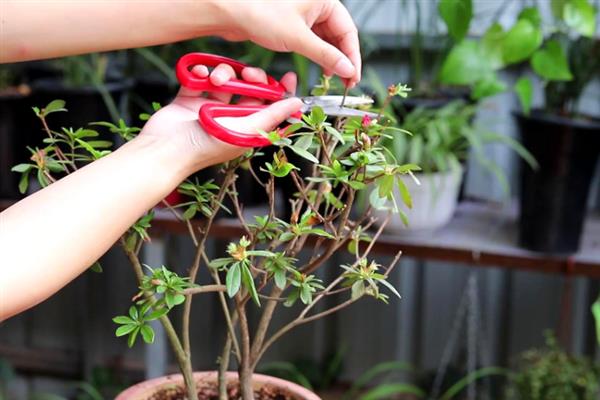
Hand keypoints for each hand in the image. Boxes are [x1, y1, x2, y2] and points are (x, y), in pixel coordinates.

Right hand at [140, 63, 300, 176]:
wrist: (166, 149)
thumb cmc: (206, 146)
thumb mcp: (247, 130)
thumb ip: (273, 115)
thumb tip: (297, 103)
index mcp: (247, 128)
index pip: (270, 107)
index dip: (281, 92)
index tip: (288, 77)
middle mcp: (231, 118)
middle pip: (249, 89)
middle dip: (251, 78)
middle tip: (249, 75)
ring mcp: (209, 108)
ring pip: (226, 81)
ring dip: (224, 74)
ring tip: (216, 80)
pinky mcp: (189, 100)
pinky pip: (199, 78)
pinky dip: (200, 73)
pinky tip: (199, 75)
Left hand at [214, 0, 360, 85]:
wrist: (230, 11)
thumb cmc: (260, 14)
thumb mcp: (298, 39)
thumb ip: (326, 55)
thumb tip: (347, 69)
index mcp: (324, 0)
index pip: (348, 31)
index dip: (352, 57)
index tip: (353, 77)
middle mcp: (317, 4)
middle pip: (339, 35)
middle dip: (342, 60)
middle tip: (346, 82)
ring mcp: (305, 13)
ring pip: (326, 39)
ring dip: (330, 59)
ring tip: (333, 78)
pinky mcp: (294, 22)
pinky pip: (313, 40)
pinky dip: (318, 55)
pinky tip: (320, 68)